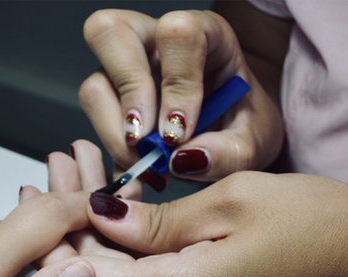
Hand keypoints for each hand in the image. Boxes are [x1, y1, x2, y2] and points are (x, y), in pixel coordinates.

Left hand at [43, 142, 347, 276]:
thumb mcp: (229, 204)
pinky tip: (115, 206)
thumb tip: (97, 219)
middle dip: (70, 224)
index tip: (35, 197)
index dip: (56, 242)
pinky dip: (128, 246)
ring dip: (97, 231)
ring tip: (75, 171)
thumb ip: (155, 222)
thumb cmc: (315, 223)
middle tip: (54, 169)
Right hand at [78, 8, 284, 191]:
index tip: (179, 133)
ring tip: (148, 164)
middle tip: (146, 140)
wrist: (235, 140)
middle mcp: (155, 43)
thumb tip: (183, 159)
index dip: (175, 83)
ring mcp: (126, 71)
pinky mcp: (111, 103)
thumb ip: (230, 153)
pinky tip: (142, 173)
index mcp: (203, 34)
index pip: (177, 34)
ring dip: (114, 133)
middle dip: (126, 93)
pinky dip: (114, 156)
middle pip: (110, 33)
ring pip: (94, 85)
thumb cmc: (245, 127)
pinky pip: (95, 126)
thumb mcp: (254, 144)